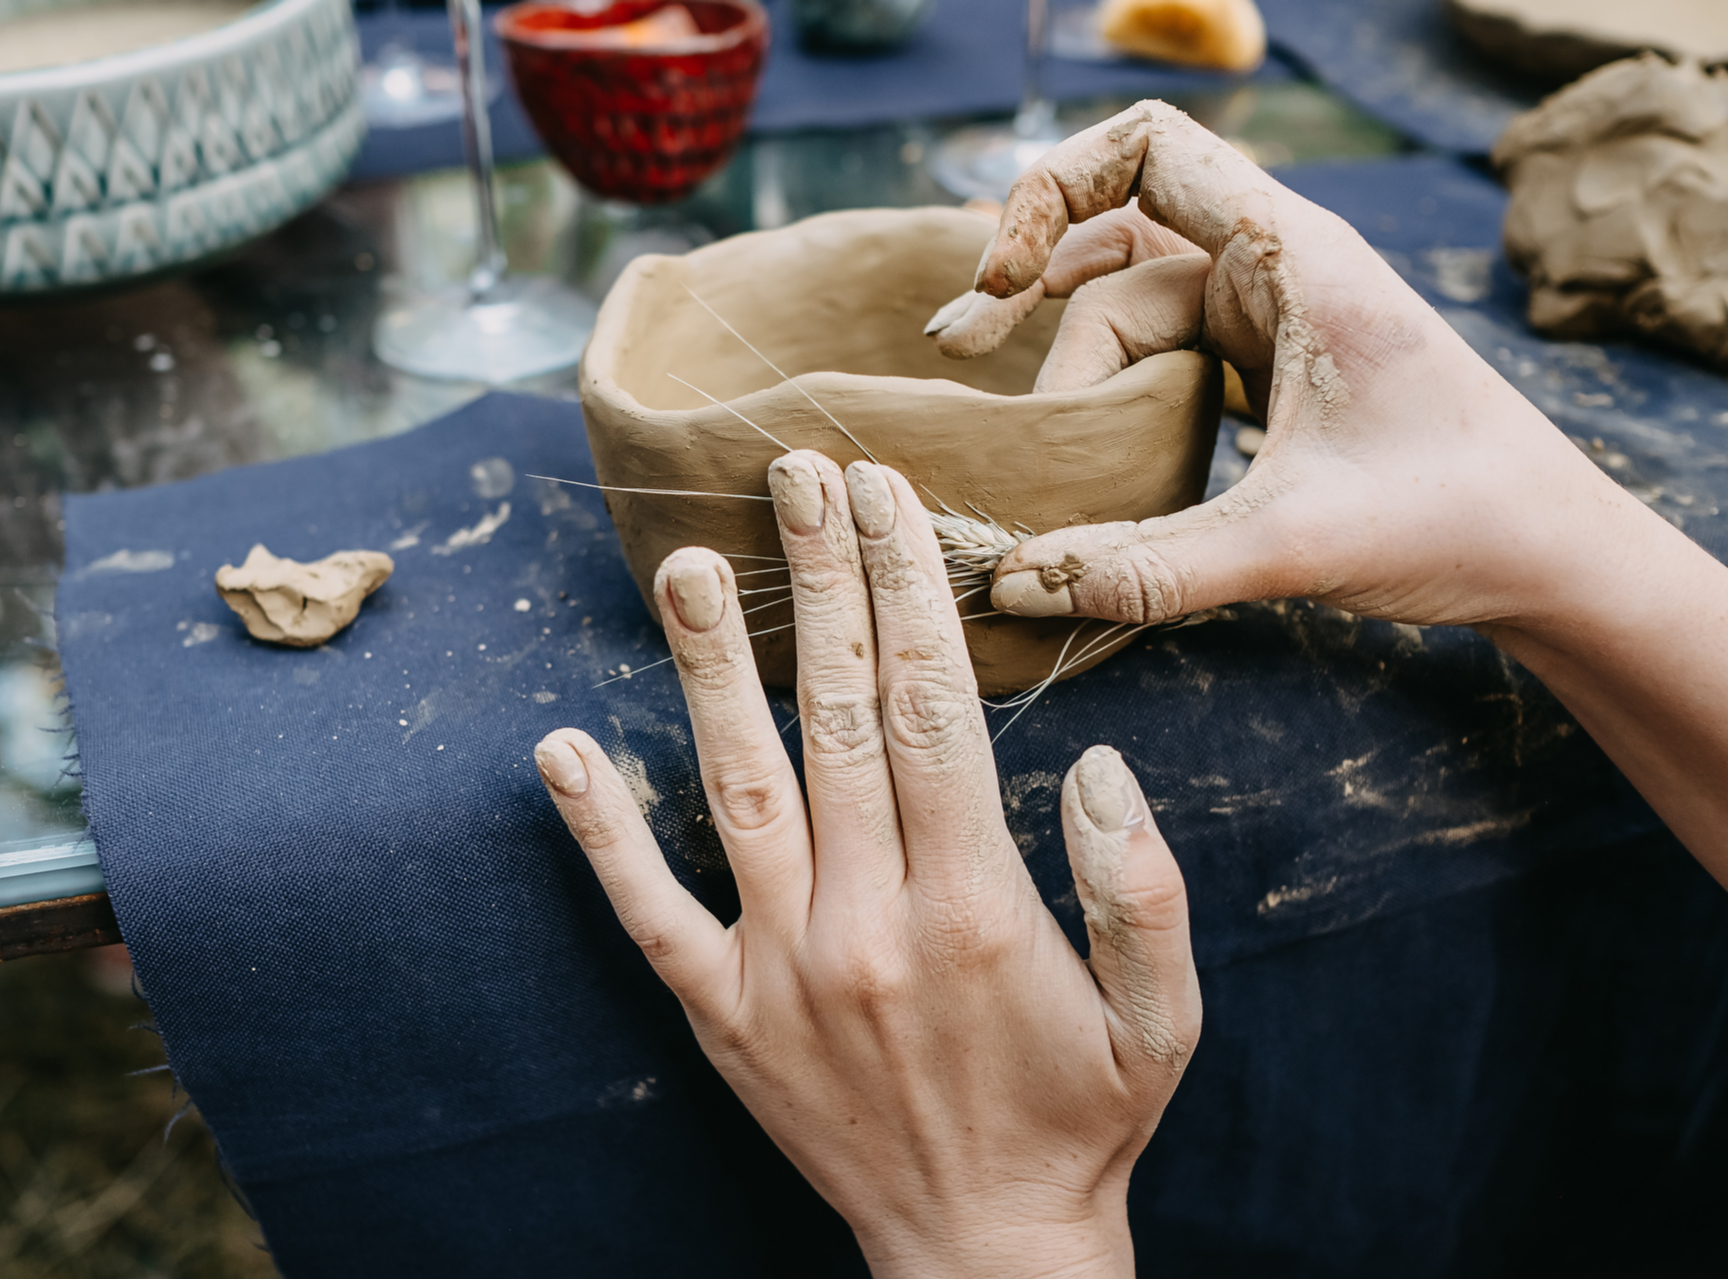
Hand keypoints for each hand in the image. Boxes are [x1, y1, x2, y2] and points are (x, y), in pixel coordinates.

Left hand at [535, 452, 1200, 1276]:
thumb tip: (1101, 761)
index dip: (909, 590)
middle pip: (835, 716)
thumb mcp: (1164, 1016)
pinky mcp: (720, 1014)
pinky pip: (647, 911)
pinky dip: (600, 829)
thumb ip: (1145, 888)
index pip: (932, 709)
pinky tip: (563, 747)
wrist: (979, 1249)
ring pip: (739, 786)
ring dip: (708, 668)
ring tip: (681, 564)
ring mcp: (780, 966)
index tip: (886, 498)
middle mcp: (867, 920)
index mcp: (976, 905)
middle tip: (794, 475)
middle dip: (819, 583)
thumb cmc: (1080, 1118)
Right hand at [968, 101, 1727, 917]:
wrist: (1550, 552)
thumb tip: (1013, 585)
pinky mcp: (1265, 371)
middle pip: (1116, 245)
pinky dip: (1108, 390)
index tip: (1003, 284)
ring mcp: (1268, 318)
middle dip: (1032, 291)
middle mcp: (1275, 268)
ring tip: (1011, 423)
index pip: (1149, 148)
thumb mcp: (1295, 543)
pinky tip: (1074, 448)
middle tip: (958, 355)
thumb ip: (1150, 569)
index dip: (1052, 191)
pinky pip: (1161, 356)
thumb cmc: (1455, 518)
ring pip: (1131, 308)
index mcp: (1294, 256)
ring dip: (1066, 353)